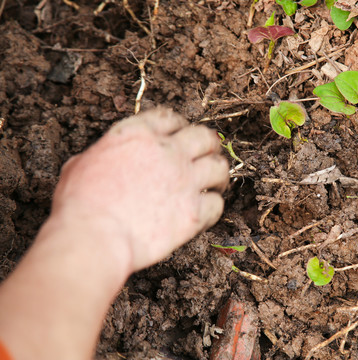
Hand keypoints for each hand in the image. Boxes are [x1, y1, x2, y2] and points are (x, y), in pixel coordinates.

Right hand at [50, 108, 228, 271]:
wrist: (94, 236)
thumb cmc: (80, 204)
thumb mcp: (80, 164)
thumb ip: (102, 156)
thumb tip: (101, 159)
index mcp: (138, 134)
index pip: (170, 118)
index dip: (179, 126)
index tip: (182, 134)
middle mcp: (168, 152)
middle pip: (204, 138)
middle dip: (209, 145)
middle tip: (208, 156)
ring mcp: (185, 180)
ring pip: (219, 168)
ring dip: (219, 175)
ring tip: (217, 183)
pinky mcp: (194, 211)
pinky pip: (217, 204)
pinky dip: (214, 207)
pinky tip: (206, 212)